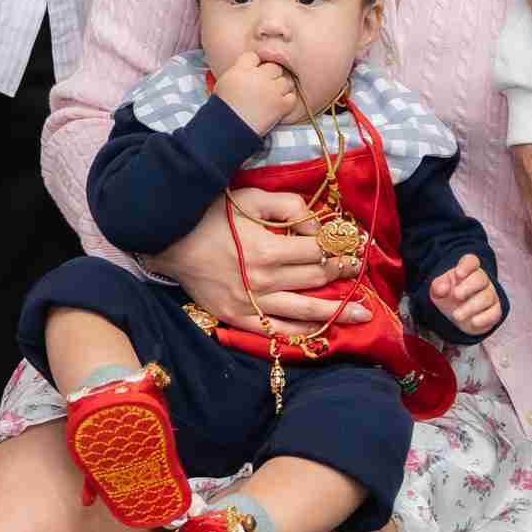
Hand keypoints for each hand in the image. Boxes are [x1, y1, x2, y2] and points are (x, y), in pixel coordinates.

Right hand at [146, 186, 369, 330]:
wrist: (169, 241)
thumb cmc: (212, 215)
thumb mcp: (251, 198)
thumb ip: (289, 206)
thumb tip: (316, 227)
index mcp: (268, 249)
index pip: (317, 252)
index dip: (341, 248)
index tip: (357, 246)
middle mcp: (263, 280)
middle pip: (316, 279)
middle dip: (343, 273)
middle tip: (360, 270)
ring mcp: (251, 304)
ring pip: (305, 311)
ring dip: (338, 312)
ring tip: (363, 314)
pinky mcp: (237, 318)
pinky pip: (276, 330)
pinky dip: (301, 332)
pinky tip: (322, 332)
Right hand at [217, 51, 302, 131]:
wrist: (229, 128)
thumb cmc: (222, 107)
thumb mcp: (223, 83)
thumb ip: (237, 73)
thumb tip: (243, 71)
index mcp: (242, 69)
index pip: (254, 56)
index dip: (256, 64)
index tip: (255, 71)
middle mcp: (259, 76)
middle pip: (273, 67)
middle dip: (271, 75)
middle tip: (266, 85)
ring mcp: (272, 90)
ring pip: (285, 81)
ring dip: (281, 87)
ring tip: (273, 95)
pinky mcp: (281, 104)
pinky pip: (291, 97)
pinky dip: (287, 100)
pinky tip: (279, 104)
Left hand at [430, 255, 503, 334]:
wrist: (457, 314)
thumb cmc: (448, 296)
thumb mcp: (438, 289)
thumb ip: (439, 285)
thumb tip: (442, 288)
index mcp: (467, 270)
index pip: (471, 261)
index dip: (466, 266)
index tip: (457, 274)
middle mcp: (481, 280)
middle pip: (480, 278)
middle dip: (468, 287)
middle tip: (456, 296)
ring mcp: (490, 294)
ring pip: (487, 297)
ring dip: (471, 306)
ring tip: (456, 315)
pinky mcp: (494, 310)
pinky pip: (495, 312)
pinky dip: (484, 318)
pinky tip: (473, 322)